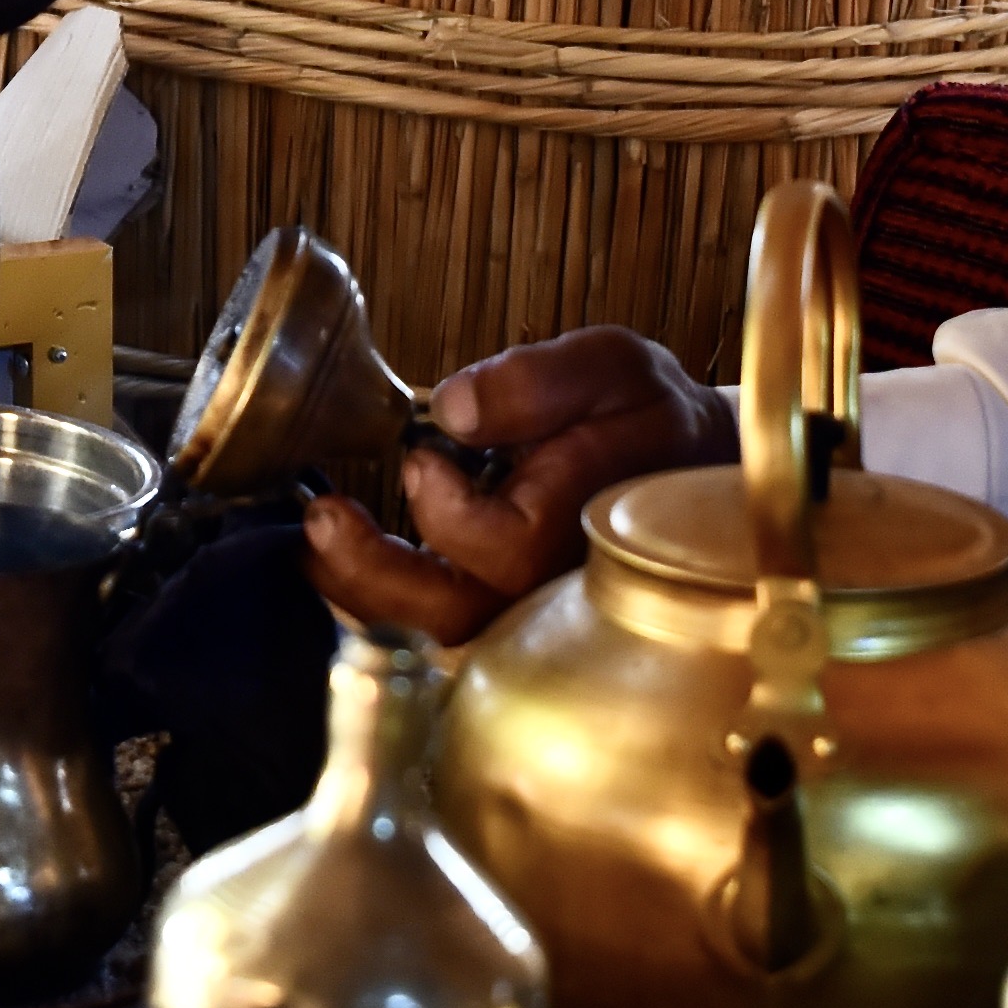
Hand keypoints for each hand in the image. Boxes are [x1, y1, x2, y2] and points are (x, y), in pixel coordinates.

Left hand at [298, 329, 732, 646]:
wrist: (689, 468)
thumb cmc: (649, 419)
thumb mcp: (613, 369)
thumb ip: (541, 381)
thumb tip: (455, 406)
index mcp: (588, 527)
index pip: (510, 550)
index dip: (452, 512)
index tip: (422, 460)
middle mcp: (555, 589)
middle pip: (459, 619)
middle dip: (377, 576)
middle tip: (323, 523)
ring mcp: (527, 614)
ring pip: (437, 638)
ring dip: (363, 594)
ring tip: (318, 542)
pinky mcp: (500, 614)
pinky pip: (430, 631)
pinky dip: (377, 602)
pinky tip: (340, 562)